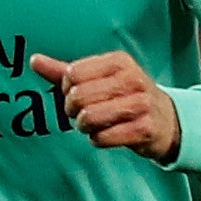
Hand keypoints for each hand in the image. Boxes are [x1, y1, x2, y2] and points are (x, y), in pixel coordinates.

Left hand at [30, 49, 181, 161]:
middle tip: (82, 114)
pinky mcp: (145, 129)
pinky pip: (103, 138)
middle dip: (73, 111)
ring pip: (89, 118)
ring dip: (84, 127)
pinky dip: (98, 140)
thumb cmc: (125, 97)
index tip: (77, 95)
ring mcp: (141, 104)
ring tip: (92, 126)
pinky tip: (107, 135)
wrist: (167, 120)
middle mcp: (133, 79)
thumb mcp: (98, 79)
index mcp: (119, 61)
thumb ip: (64, 71)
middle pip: (78, 97)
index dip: (67, 89)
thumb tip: (33, 60)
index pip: (72, 74)